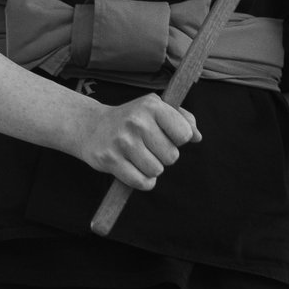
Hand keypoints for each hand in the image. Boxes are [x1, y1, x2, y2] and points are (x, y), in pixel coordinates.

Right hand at [73, 92, 199, 190]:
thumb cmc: (131, 119)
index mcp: (152, 106)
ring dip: (151, 169)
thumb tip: (197, 137)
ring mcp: (122, 141)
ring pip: (156, 171)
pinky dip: (142, 181)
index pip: (184, 134)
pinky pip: (142, 182)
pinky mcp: (110, 160)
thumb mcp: (155, 109)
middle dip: (163, 156)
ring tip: (138, 156)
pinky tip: (133, 168)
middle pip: (172, 156)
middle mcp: (137, 121)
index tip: (164, 134)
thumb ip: (182, 119)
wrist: (91, 126)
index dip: (178, 139)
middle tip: (148, 146)